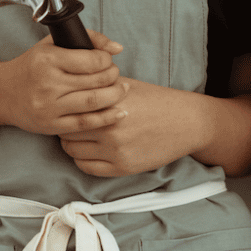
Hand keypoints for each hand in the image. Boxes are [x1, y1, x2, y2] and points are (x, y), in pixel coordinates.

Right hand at [0, 33, 129, 135]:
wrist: (2, 93)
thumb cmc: (31, 66)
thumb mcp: (53, 44)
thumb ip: (87, 39)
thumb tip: (117, 48)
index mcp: (48, 60)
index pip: (91, 60)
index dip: (107, 60)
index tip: (109, 60)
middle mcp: (48, 84)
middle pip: (95, 82)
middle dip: (113, 77)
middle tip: (116, 74)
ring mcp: (49, 107)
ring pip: (93, 102)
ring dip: (115, 96)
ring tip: (122, 89)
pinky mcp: (51, 125)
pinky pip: (85, 123)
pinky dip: (107, 118)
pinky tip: (120, 112)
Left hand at [58, 78, 214, 176]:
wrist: (186, 123)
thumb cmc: (157, 101)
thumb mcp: (127, 85)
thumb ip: (99, 86)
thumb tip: (72, 82)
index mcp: (110, 102)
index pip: (70, 108)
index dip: (65, 108)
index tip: (66, 108)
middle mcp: (110, 126)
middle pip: (67, 130)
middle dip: (66, 126)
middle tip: (71, 123)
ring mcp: (116, 149)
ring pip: (72, 151)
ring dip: (72, 144)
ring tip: (80, 137)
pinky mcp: (122, 167)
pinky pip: (86, 167)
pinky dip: (82, 160)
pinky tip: (89, 151)